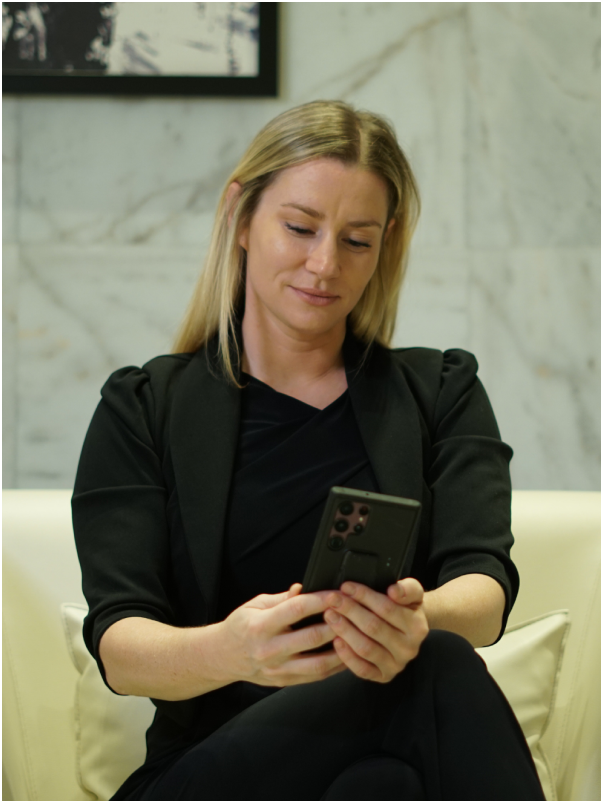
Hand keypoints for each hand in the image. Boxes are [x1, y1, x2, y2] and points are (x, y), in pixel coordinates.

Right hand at [219, 583, 345, 687]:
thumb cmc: (241, 626)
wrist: (223, 656)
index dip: (320, 600)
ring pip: (318, 663)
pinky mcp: (285, 681)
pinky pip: (316, 677)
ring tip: (355, 636)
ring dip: (341, 649)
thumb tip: (304, 587)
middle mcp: (270, 649)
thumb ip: (282, 598)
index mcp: (261, 625)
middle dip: (337, 624)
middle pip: (312, 637)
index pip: (296, 609)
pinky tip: (346, 655)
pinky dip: (334, 667)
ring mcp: (278, 669)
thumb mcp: (255, 604)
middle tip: (354, 612)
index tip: (337, 593)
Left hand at [323, 579, 428, 682]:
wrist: (410, 631)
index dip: (364, 596)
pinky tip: (336, 640)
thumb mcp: (413, 593)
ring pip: (366, 648)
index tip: (346, 587)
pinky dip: (347, 656)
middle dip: (350, 611)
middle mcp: (409, 649)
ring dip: (345, 630)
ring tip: (330, 615)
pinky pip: (362, 669)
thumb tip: (394, 591)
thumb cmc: (406, 607)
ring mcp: (396, 665)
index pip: (386, 608)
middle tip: (332, 600)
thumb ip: (407, 589)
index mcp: (417, 626)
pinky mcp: (383, 676)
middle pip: (373, 627)